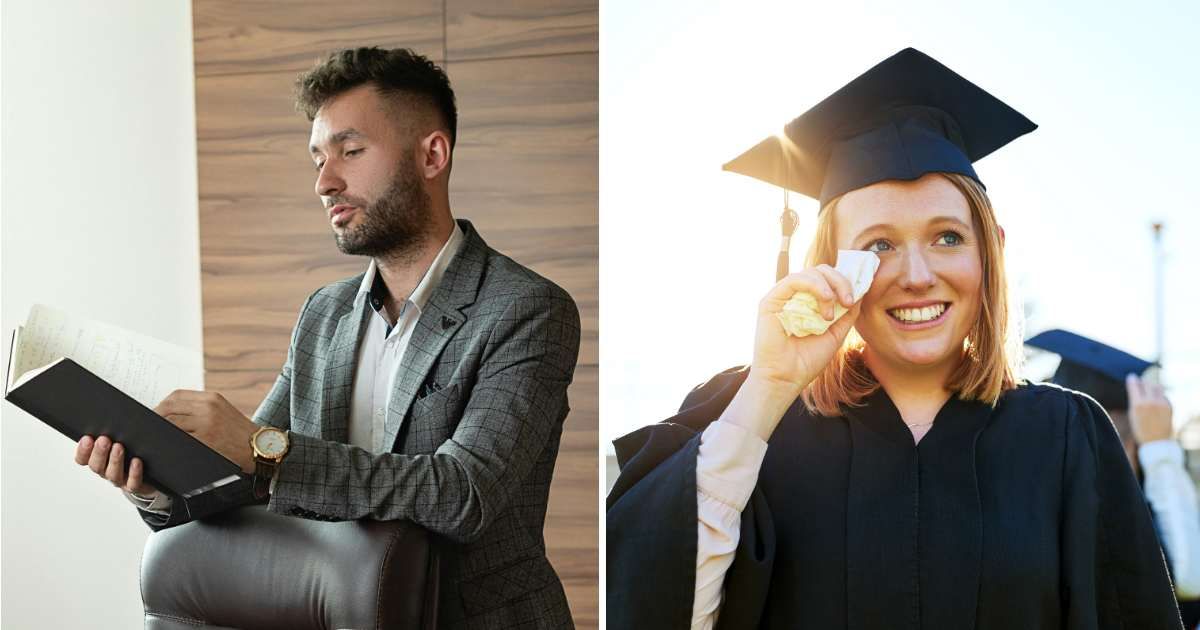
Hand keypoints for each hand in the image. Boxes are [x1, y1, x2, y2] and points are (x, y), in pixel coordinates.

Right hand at [75, 435, 157, 496]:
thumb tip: (112, 411)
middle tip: (104, 439)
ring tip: (119, 446)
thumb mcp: (123, 436)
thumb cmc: (133, 450)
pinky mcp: (136, 485)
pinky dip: (134, 472)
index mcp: (99, 459)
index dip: (83, 450)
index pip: (83, 458)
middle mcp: (106, 470)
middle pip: (96, 465)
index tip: (87, 438)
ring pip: (113, 473)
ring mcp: (121, 479)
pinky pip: (133, 482)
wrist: (152, 472)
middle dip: (99, 452)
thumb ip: (114, 427)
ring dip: (115, 460)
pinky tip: (136, 461)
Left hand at [155, 390, 258, 473]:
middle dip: (155, 417)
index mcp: (212, 398)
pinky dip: (169, 442)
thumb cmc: (240, 434)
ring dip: (159, 431)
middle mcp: (209, 407)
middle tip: (148, 428)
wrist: (262, 448)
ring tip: (155, 438)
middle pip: (170, 408)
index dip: (161, 405)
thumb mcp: (224, 412)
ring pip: (171, 423)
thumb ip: (201, 410)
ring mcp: (207, 423)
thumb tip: (171, 415)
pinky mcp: (206, 440)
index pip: (177, 396)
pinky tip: (166, 447)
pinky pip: (179, 439)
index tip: (154, 414)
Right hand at [750, 264, 860, 390]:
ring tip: (831, 313)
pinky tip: (825, 302)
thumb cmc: (807, 361)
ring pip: (810, 272)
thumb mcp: (836, 334)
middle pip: (822, 271)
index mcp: (810, 303)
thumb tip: (861, 291)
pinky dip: (814, 286)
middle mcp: (796, 297)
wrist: (786, 379)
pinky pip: (794, 280)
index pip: (828, 279)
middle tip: (848, 301)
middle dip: (841, 282)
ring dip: (828, 287)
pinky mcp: (771, 300)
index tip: (856, 297)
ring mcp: (783, 297)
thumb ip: (847, 313)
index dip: (845, 282)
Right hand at [1127, 374, 1172, 443]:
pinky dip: (1159, 396)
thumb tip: (1136, 388)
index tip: (1131, 377)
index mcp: (1138, 404)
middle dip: (1143, 383)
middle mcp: (1150, 402)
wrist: (1156, 441)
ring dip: (1152, 387)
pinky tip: (1156, 402)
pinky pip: (1163, 395)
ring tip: (1149, 391)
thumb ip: (1134, 400)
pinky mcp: (1169, 406)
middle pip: (1147, 383)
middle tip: (1140, 383)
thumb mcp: (1133, 414)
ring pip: (1157, 387)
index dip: (1132, 379)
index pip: (1134, 384)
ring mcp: (1161, 403)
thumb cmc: (1141, 429)